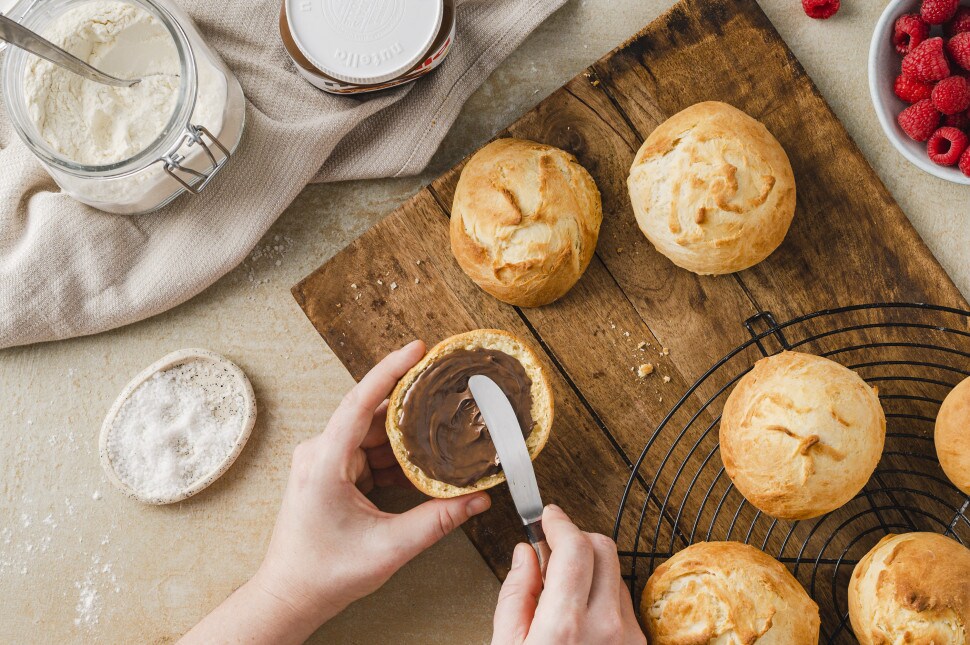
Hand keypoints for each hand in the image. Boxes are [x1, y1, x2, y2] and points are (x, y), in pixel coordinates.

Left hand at [245, 340, 490, 639]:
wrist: (291, 594)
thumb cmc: (325, 572)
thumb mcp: (389, 548)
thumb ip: (436, 521)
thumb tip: (476, 500)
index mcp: (324, 463)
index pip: (359, 403)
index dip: (389, 372)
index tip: (416, 349)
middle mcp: (319, 453)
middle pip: (370, 415)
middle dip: (410, 403)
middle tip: (444, 384)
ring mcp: (323, 461)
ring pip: (371, 433)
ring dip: (404, 434)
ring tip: (440, 425)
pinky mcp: (330, 473)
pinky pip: (367, 451)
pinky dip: (394, 454)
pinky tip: (420, 461)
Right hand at [491, 505, 645, 644]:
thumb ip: (515, 595)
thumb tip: (526, 554)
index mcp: (565, 626)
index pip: (574, 548)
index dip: (560, 523)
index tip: (549, 517)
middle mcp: (605, 627)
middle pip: (602, 550)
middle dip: (576, 537)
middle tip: (553, 546)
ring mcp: (627, 636)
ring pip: (615, 573)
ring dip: (590, 567)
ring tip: (563, 588)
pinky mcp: (638, 643)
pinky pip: (623, 600)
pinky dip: (602, 593)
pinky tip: (581, 610)